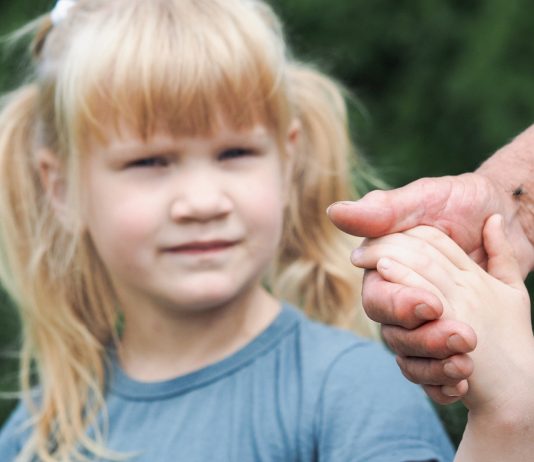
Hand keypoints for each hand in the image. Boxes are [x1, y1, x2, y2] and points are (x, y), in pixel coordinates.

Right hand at [328, 172, 532, 401]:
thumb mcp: (426, 198)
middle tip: (463, 336)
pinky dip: (447, 380)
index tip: (432, 305)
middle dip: (424, 339)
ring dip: (438, 362)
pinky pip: (437, 370)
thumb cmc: (464, 200)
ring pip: (413, 356)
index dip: (398, 305)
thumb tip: (333, 212)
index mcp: (386, 267)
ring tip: (468, 361)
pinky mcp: (448, 332)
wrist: (514, 216)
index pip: (377, 297)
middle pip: (393, 332)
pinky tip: (464, 381)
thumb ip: (382, 211)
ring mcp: (426, 319)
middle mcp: (400, 296)